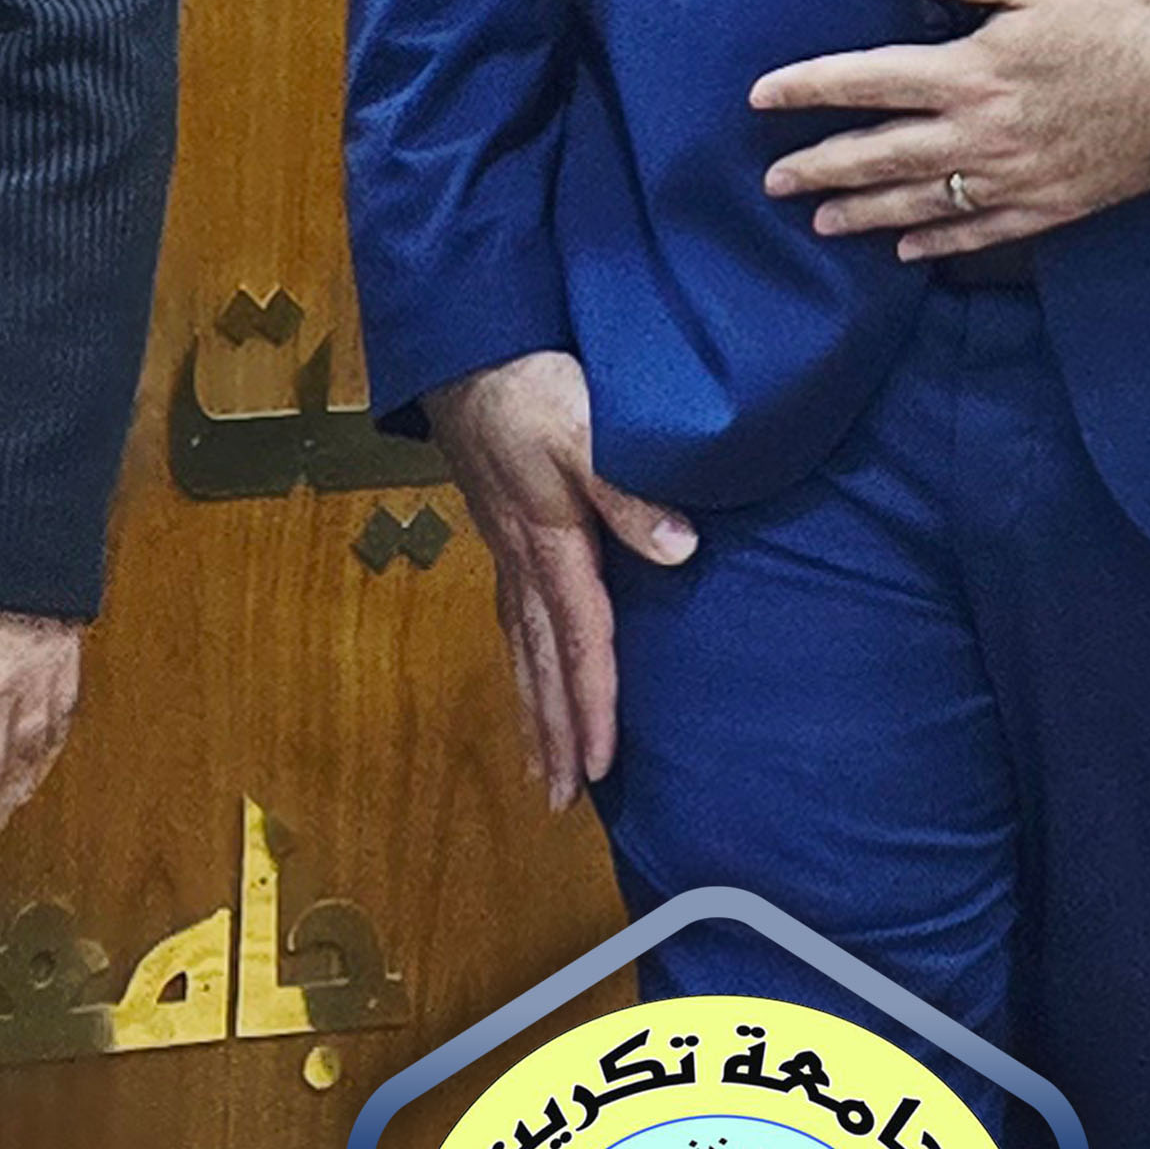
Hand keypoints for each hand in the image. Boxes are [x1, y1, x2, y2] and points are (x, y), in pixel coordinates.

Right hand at [425, 351, 689, 809]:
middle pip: (542, 664)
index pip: (581, 643)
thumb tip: (682, 552)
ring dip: (532, 708)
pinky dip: (520, 662)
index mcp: (552, 545)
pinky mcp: (503, 529)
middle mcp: (525, 560)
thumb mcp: (588, 430)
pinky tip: (527, 673)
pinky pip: (511, 617)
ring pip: (522, 647)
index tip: (598, 768)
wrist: (467, 347)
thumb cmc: (530, 386)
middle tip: (557, 800)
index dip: (592, 707)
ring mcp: (508, 548)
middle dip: (552, 733)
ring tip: (540, 765)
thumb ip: (633, 492)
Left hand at [753, 0, 1149, 256]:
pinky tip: (907, 249)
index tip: (761, 98)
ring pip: (921, 202)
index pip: (866, 81)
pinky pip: (980, 233)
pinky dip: (938, 242)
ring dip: (864, 212)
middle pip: (881, 154)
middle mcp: (981, 134)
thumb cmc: (1120, 14)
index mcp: (970, 71)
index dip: (808, 89)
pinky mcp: (1051, 205)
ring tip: (822, 221)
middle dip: (820, 166)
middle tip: (772, 182)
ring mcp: (1014, 177)